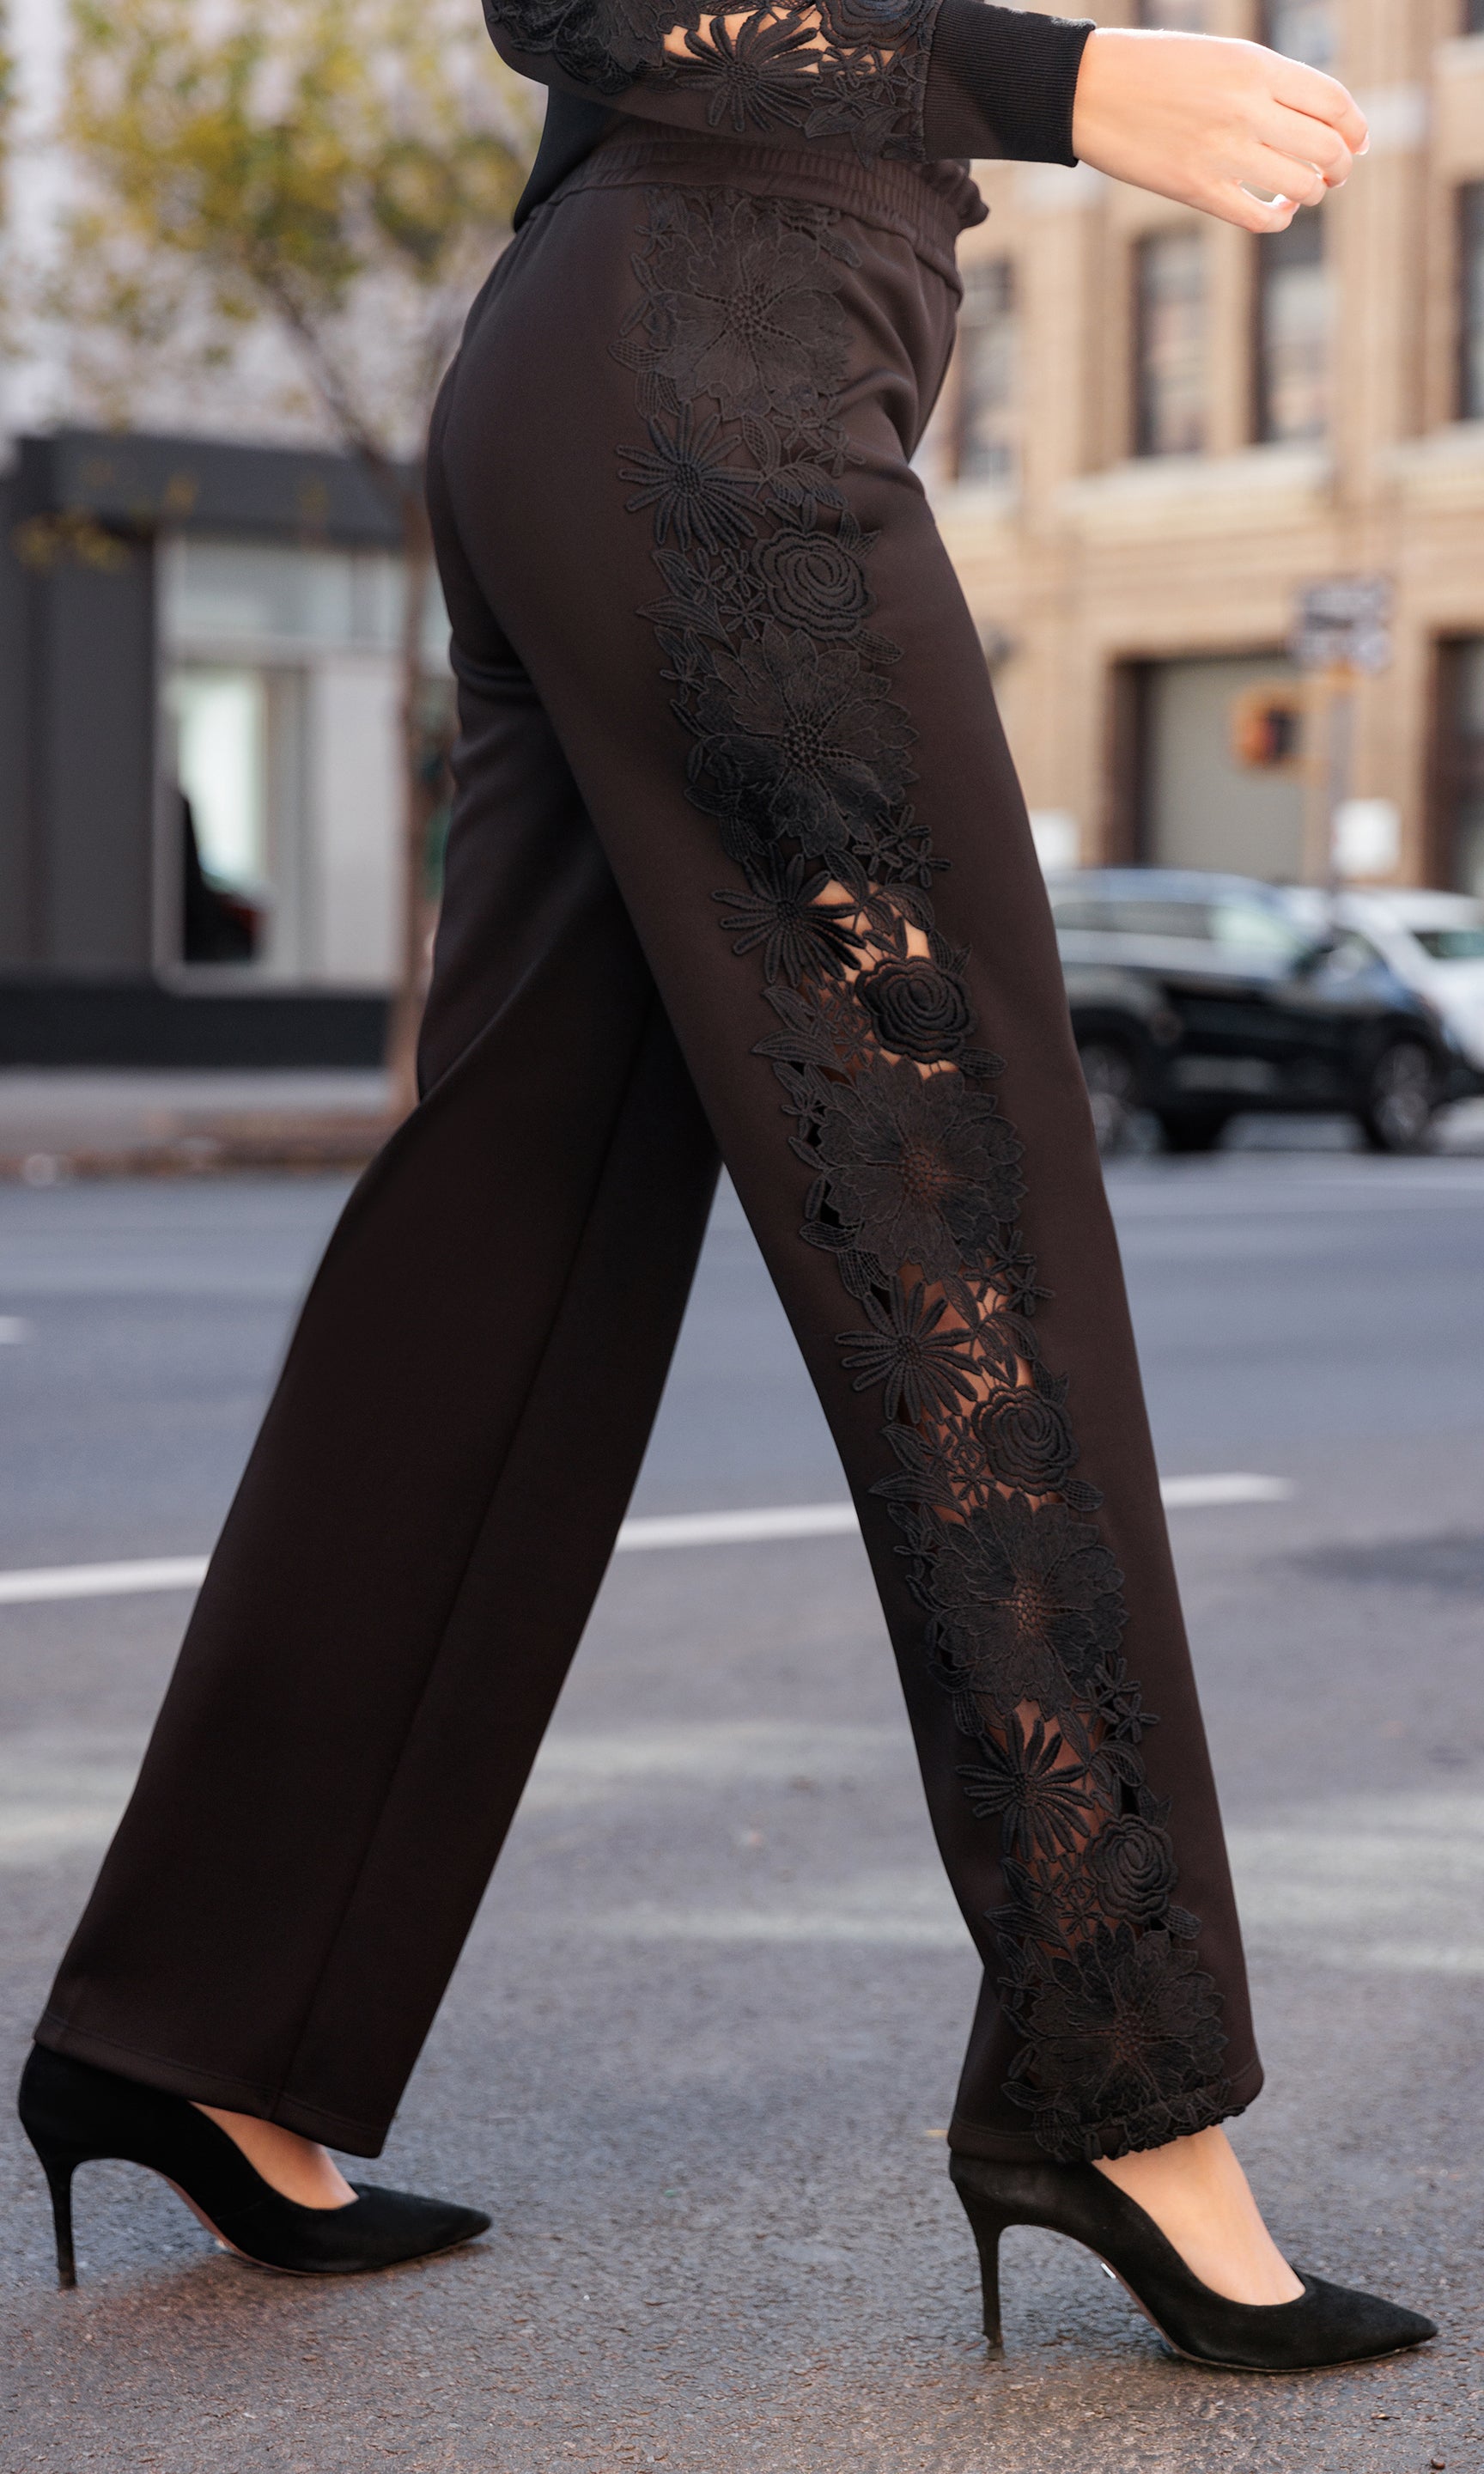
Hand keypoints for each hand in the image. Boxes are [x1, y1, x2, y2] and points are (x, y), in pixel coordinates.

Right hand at [1070, 27, 1368, 232]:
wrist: (1090, 89)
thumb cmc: (1155, 69)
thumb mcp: (1221, 56)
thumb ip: (1267, 83)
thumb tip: (1315, 121)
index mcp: (1256, 66)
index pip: (1333, 102)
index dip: (1356, 127)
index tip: (1357, 142)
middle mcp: (1246, 107)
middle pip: (1326, 147)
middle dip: (1340, 165)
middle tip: (1335, 173)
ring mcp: (1222, 151)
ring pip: (1301, 185)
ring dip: (1312, 193)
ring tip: (1303, 190)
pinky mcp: (1196, 188)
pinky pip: (1259, 216)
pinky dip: (1279, 218)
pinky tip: (1276, 209)